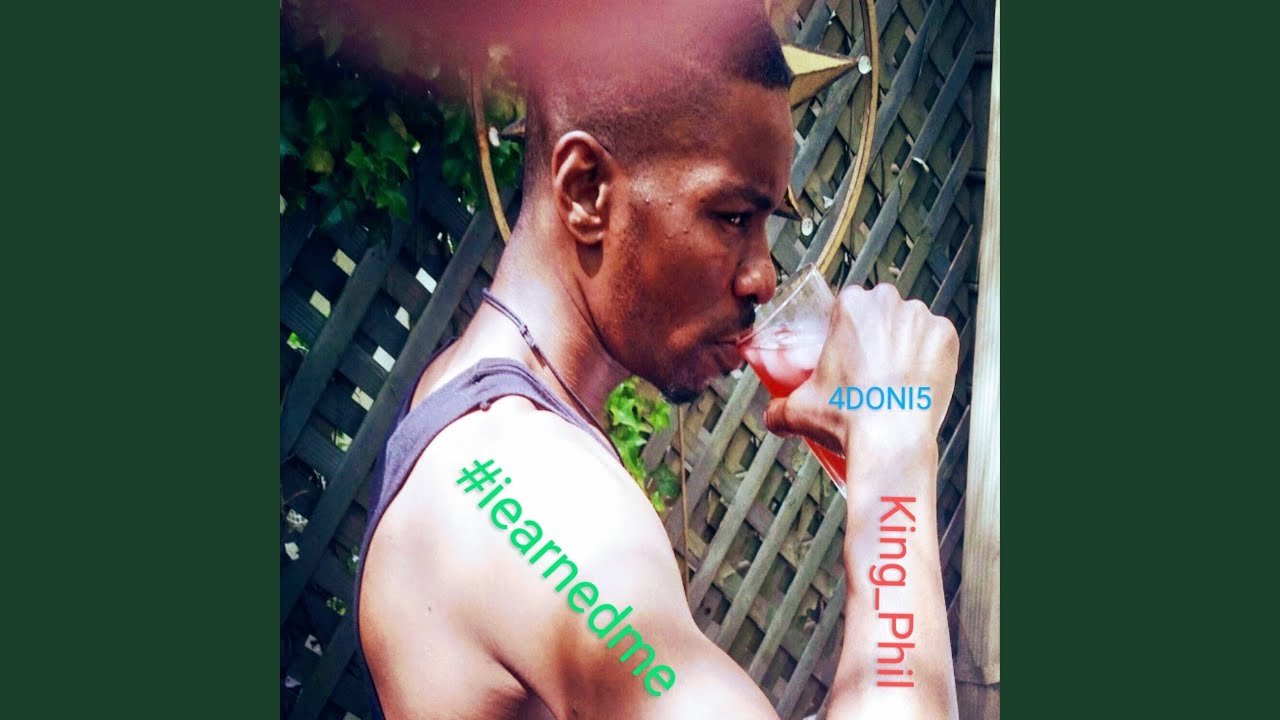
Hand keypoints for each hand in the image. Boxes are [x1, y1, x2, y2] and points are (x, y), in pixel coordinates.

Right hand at [762, 283, 958, 457]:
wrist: (890, 440)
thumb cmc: (847, 419)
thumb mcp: (798, 410)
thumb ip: (777, 409)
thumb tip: (771, 415)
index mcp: (850, 305)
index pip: (848, 306)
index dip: (848, 329)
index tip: (849, 350)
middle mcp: (887, 302)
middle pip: (881, 310)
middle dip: (876, 333)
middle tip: (870, 366)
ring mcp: (920, 317)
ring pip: (910, 323)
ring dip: (904, 342)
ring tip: (895, 375)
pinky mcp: (946, 337)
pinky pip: (937, 339)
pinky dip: (930, 354)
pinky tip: (917, 375)